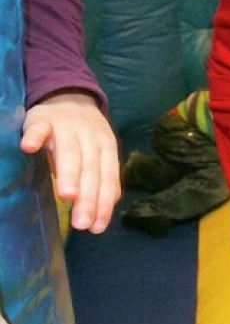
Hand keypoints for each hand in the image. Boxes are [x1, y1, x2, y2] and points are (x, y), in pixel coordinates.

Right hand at [22, 91, 119, 232]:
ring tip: (67, 196)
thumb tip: (104, 210)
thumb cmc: (83, 136)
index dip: (103, 202)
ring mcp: (66, 126)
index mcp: (106, 147)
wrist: (69, 97)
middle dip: (88, 197)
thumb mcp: (97, 154)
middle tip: (82, 222)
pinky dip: (35, 136)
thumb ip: (100, 178)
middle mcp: (90, 137)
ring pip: (69, 151)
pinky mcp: (43, 119)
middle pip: (90, 168)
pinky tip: (28, 148)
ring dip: (68, 173)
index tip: (97, 227)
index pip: (108, 177)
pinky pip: (38, 128)